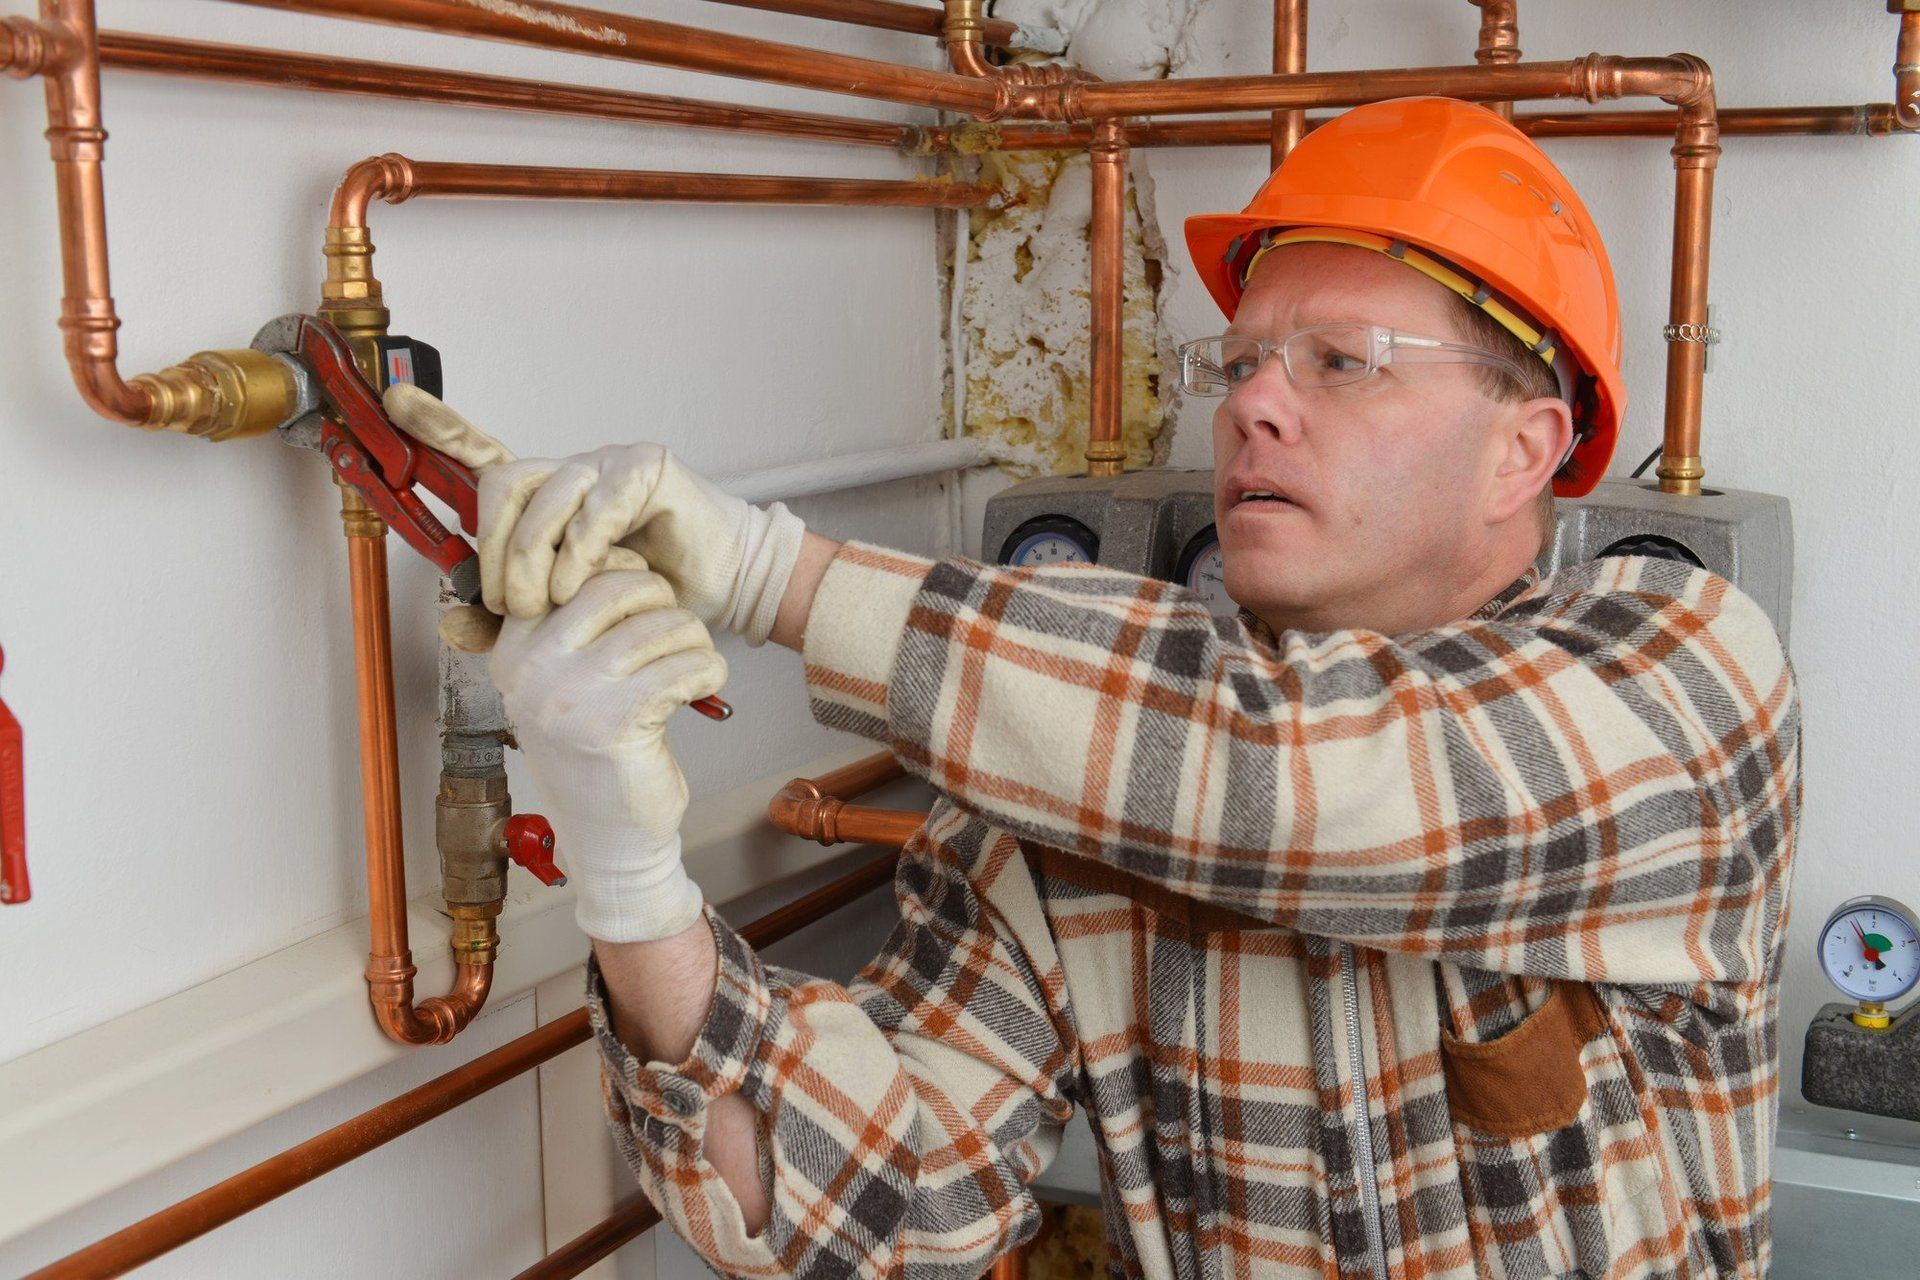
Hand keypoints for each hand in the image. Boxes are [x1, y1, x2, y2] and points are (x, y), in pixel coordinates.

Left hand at [384, 385, 805, 646]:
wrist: (723, 587)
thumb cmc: (651, 594)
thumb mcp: (569, 614)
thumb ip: (511, 620)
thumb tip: (453, 628)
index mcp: (546, 498)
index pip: (485, 456)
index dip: (441, 426)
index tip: (397, 403)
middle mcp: (571, 472)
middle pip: (505, 483)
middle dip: (496, 550)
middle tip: (510, 605)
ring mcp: (608, 464)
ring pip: (547, 494)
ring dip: (536, 556)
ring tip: (547, 603)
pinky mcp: (646, 467)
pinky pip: (597, 504)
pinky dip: (582, 550)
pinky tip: (582, 582)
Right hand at [490, 568, 727, 943]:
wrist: (608, 836)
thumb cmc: (596, 751)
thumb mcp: (561, 681)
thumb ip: (571, 622)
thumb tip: (604, 543)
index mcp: (513, 647)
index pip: (570, 570)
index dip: (622, 573)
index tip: (642, 604)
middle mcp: (530, 667)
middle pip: (619, 586)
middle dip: (664, 602)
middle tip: (676, 632)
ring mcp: (568, 695)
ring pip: (660, 624)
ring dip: (693, 641)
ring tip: (692, 663)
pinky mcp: (614, 722)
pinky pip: (684, 664)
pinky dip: (708, 670)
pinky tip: (705, 686)